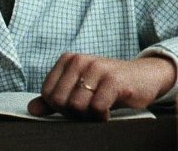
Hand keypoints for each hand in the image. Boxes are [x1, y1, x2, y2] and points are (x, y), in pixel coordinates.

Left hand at [27, 52, 175, 120]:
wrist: (144, 76)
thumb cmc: (108, 84)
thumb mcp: (80, 88)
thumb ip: (55, 98)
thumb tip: (32, 110)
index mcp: (68, 60)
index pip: (47, 93)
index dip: (59, 107)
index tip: (74, 106)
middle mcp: (80, 60)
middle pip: (60, 101)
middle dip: (72, 113)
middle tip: (88, 110)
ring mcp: (96, 68)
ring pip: (76, 105)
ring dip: (87, 116)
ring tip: (99, 110)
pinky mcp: (113, 80)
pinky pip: (97, 108)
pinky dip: (101, 117)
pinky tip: (108, 113)